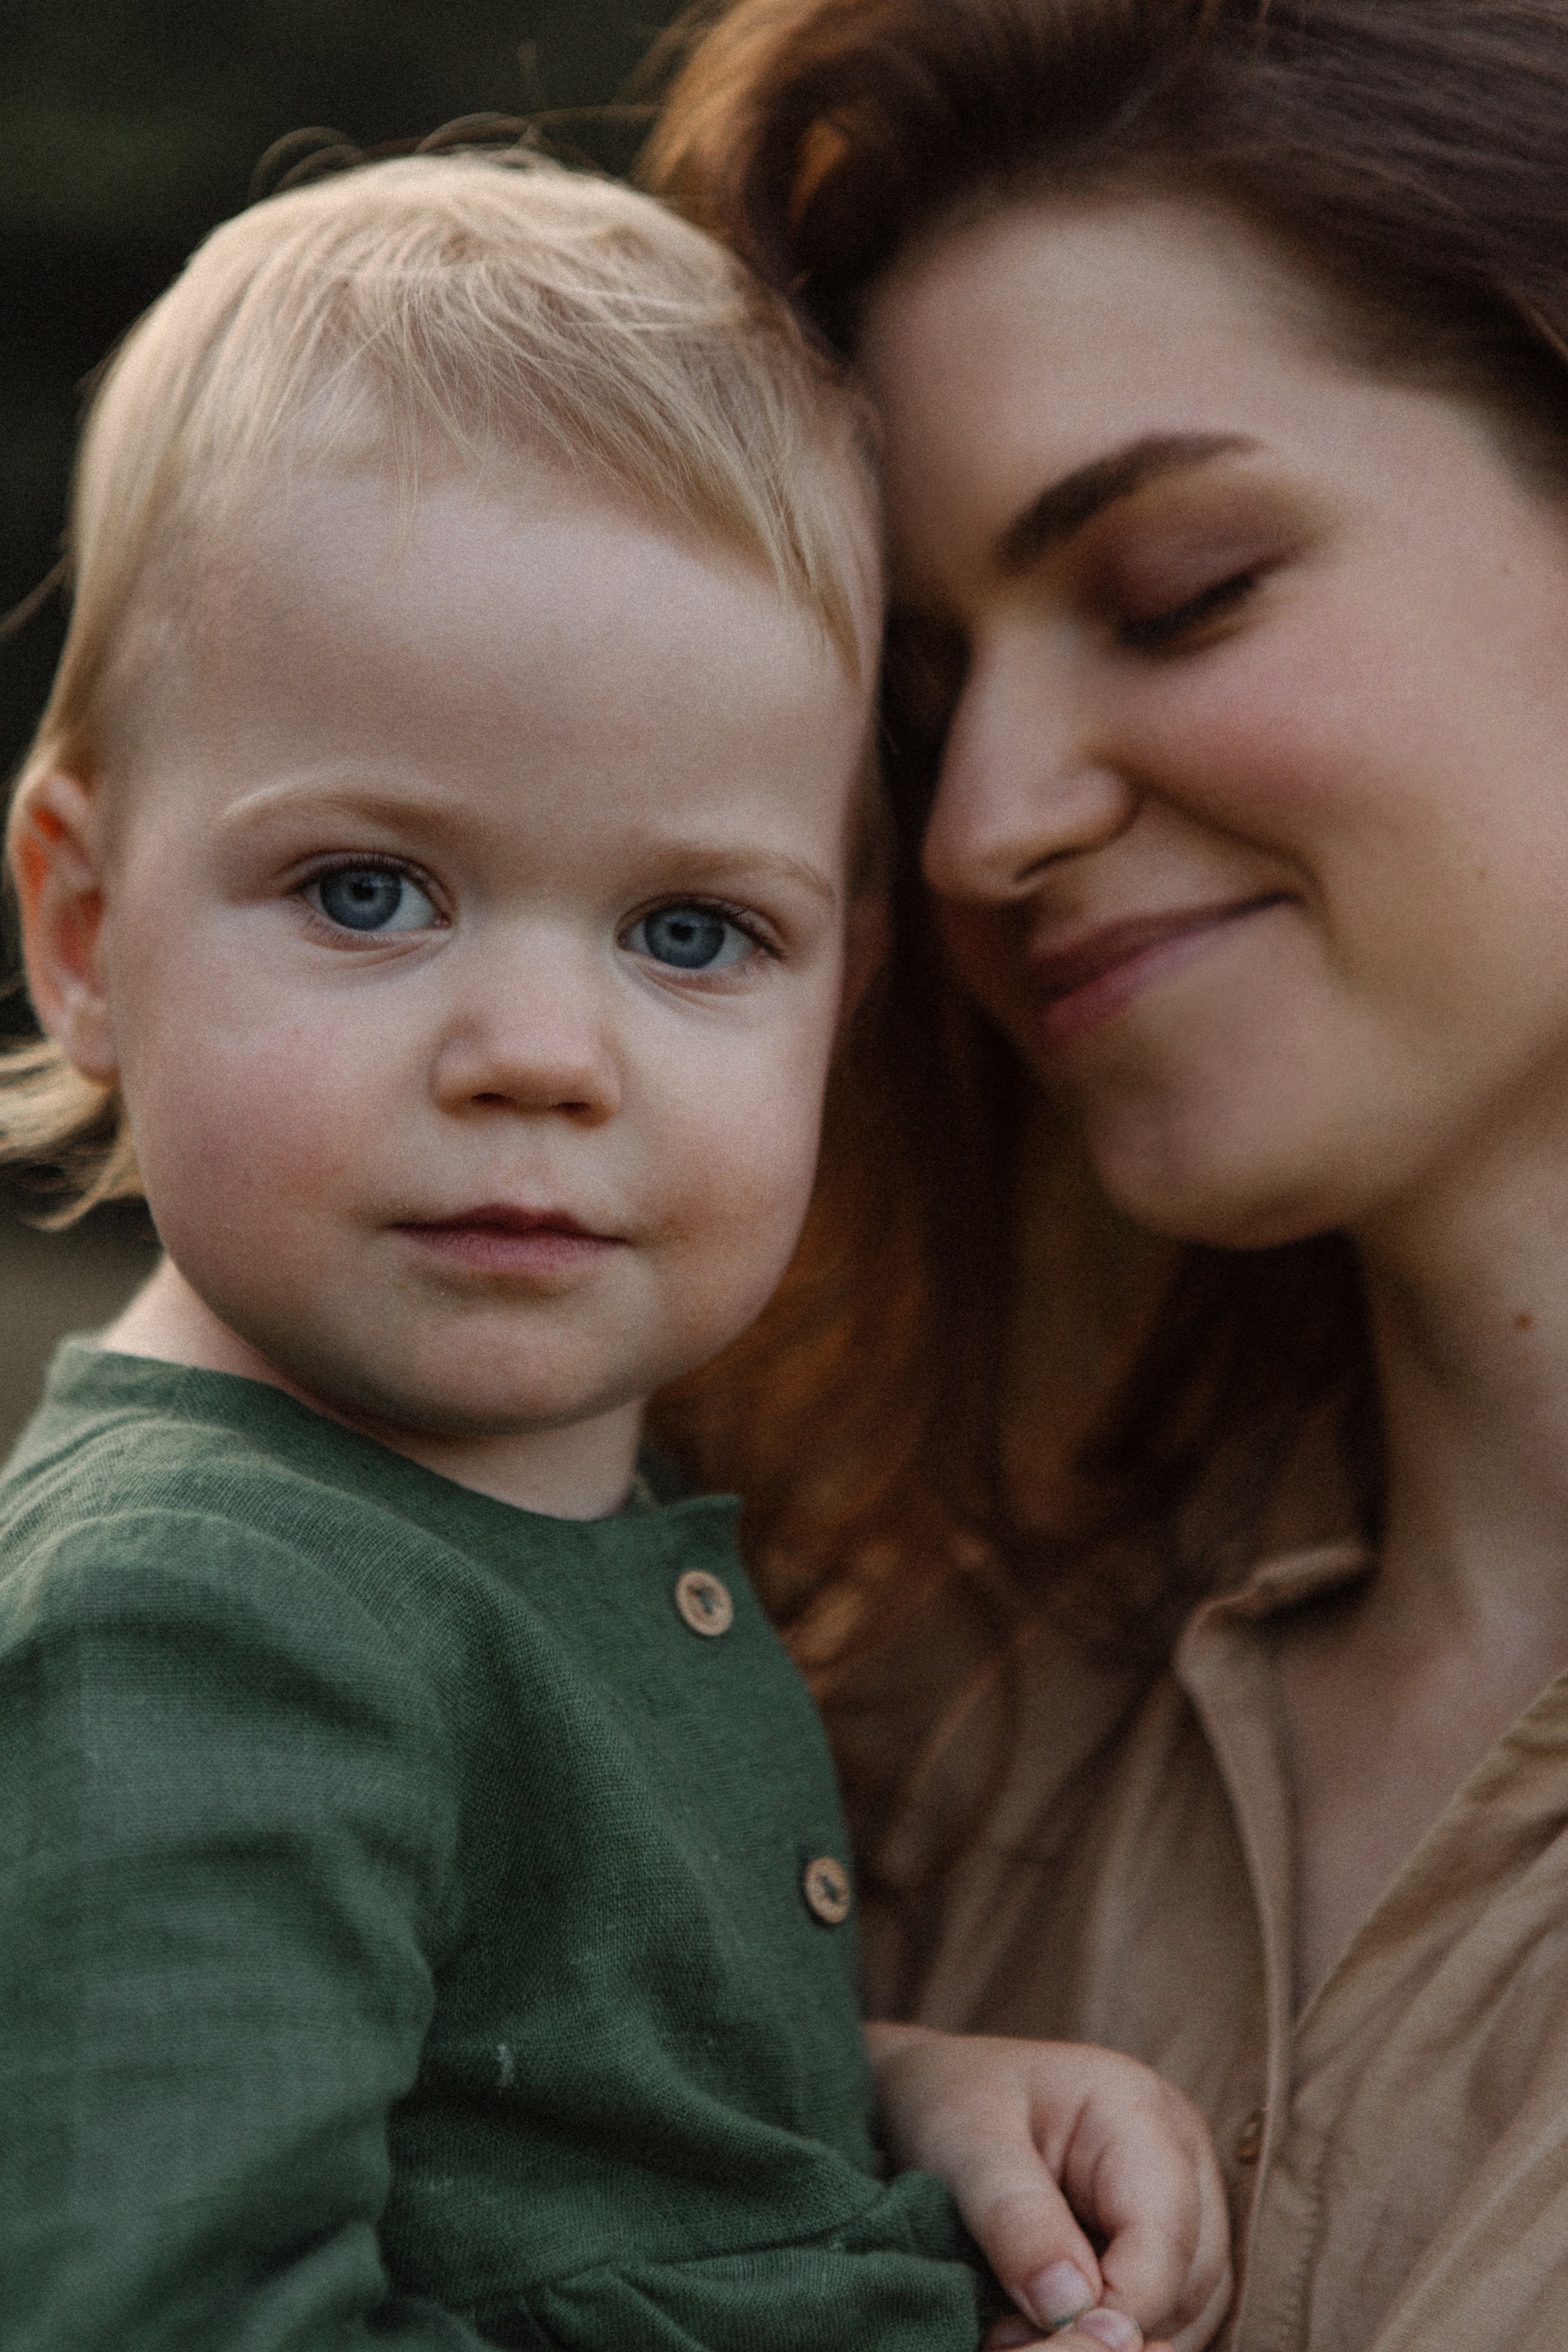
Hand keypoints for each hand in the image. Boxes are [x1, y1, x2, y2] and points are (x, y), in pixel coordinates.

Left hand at [866, 2025, 1230, 2351]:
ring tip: (1028, 2329)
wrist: (946, 2088)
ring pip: (1192, 2301)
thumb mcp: (965, 2143)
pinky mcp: (1169, 2231)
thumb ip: (1015, 2217)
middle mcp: (1180, 2150)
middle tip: (1019, 2338)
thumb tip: (1069, 2305)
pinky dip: (1125, 2327)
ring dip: (1121, 2332)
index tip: (1050, 2339)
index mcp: (1137, 2109)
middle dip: (1116, 2325)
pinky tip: (1062, 2325)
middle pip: (1189, 2274)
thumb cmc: (956, 2101)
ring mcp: (1185, 2190)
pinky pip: (1177, 2305)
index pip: (1164, 2235)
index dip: (1120, 2307)